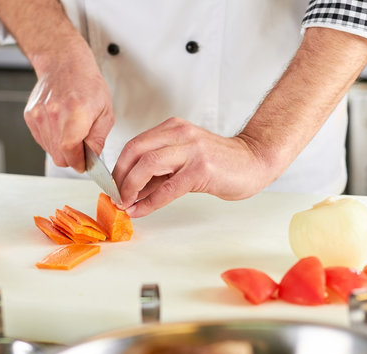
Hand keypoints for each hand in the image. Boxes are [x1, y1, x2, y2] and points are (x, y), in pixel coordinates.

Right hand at [24, 51, 113, 171]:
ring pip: (49, 150)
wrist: (65, 64)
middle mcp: (54, 114)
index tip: (84, 164)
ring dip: (62, 149)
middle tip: (82, 148)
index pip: (69, 152)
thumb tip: (92, 159)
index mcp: (75, 113)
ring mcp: (39, 115)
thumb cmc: (88, 85)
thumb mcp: (105, 113)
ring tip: (72, 131)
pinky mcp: (30, 115)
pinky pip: (42, 140)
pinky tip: (62, 127)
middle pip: (58, 156)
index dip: (78, 163)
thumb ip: (98, 139)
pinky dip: (53, 140)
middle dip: (72, 158)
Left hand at [112, 117, 272, 217]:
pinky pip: (167, 188)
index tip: (113, 187)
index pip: (134, 145)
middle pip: (135, 152)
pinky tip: (141, 211)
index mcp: (172, 128)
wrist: (253, 161)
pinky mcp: (201, 169)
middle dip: (120, 178)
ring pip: (147, 165)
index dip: (118, 168)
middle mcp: (180, 134)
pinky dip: (150, 202)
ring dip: (130, 188)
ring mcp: (191, 150)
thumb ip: (159, 173)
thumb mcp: (184, 161)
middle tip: (116, 197)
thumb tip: (131, 192)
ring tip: (126, 204)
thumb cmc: (220, 163)